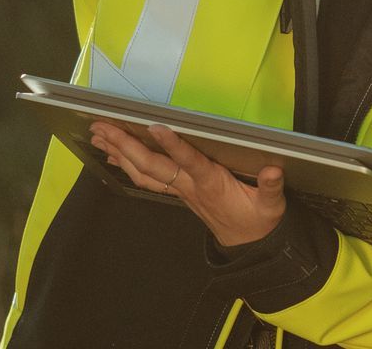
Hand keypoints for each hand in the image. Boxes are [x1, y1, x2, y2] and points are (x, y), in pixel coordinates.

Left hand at [88, 122, 286, 247]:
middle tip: (103, 126)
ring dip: (119, 153)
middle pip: (153, 166)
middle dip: (126, 146)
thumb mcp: (271, 206)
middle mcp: (189, 186)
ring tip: (99, 135)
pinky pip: (146, 178)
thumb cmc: (258, 220)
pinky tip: (113, 153)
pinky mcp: (177, 191)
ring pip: (143, 172)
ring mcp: (180, 190)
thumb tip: (272, 170)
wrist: (247, 245)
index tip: (155, 127)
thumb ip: (271, 187)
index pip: (189, 162)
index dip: (173, 145)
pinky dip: (126, 164)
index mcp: (211, 184)